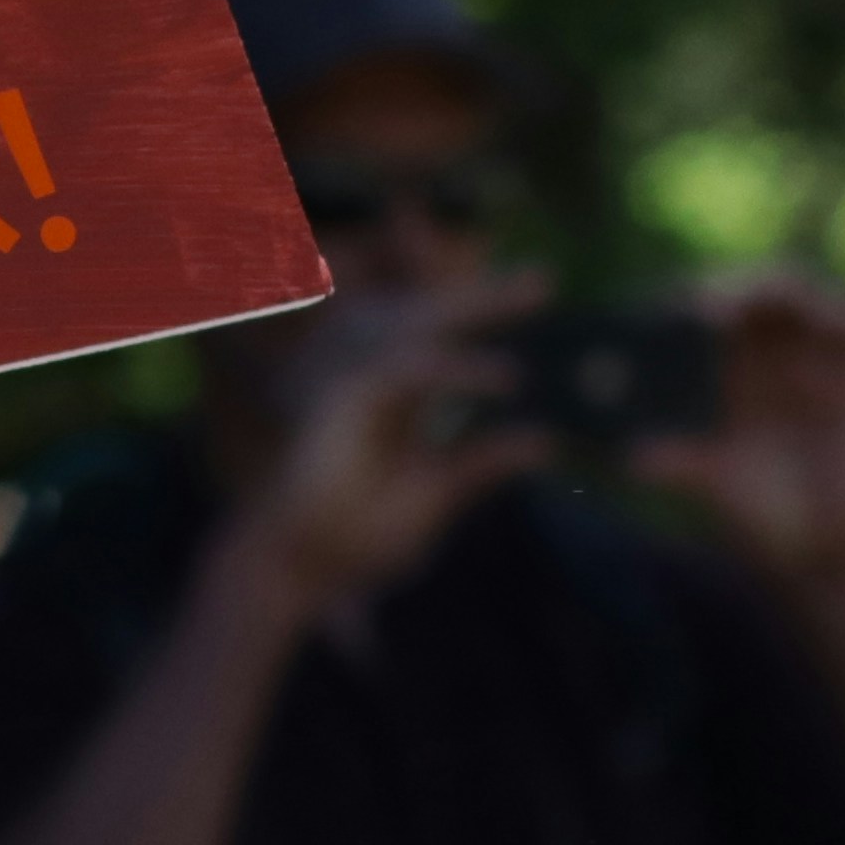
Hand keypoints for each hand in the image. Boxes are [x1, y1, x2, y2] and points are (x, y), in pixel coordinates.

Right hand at [223, 273, 556, 615]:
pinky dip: (459, 371)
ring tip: (534, 311)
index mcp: (401, 409)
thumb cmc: (354, 538)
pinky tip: (505, 382)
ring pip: (424, 333)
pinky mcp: (345, 399)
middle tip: (546, 279)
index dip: (490, 327)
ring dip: (478, 315)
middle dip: (488, 298)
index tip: (545, 306)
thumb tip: (544, 443)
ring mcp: (360, 388)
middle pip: (437, 326)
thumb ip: (482, 464)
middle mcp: (380, 389)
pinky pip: (411, 368)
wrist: (299, 565)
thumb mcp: (438, 497)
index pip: (451, 354)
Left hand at [626, 274, 844, 594]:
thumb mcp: (715, 485)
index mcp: (718, 368)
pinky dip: (840, 314)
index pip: (703, 307)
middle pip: (748, 290)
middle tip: (709, 311)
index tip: (675, 311)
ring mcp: (814, 353)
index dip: (688, 299)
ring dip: (777, 290)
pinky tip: (819, 332)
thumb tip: (632, 460)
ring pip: (798, 290)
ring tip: (759, 320)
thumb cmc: (758, 511)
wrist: (822, 545)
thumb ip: (681, 467)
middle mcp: (764, 351)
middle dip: (730, 289)